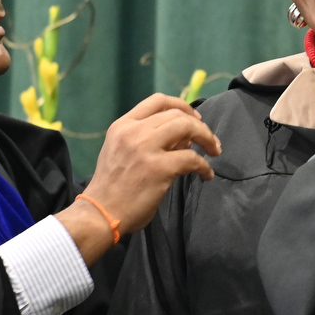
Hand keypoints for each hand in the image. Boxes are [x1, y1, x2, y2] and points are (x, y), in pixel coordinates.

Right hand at [56, 93, 220, 262]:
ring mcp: (146, 148)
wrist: (100, 214)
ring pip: (187, 128)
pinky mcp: (159, 168)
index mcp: (123, 125)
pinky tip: (206, 175)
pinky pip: (192, 159)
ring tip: (214, 151)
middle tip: (210, 140)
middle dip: (199, 125)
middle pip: (176, 114)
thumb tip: (184, 138)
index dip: (181, 106)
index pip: (157, 101)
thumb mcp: (122, 153)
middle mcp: (133, 131)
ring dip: (207, 138)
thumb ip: (147, 141)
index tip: (194, 119)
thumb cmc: (112, 188)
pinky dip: (204, 167)